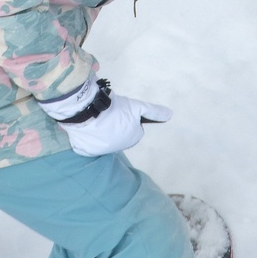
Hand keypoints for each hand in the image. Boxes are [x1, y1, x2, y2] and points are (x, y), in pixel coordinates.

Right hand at [38, 77, 172, 156]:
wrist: (86, 111)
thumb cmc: (113, 108)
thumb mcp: (136, 106)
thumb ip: (153, 111)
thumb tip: (169, 115)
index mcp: (132, 138)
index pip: (134, 129)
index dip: (127, 118)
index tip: (120, 111)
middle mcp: (118, 148)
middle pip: (119, 135)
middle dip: (116, 126)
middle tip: (108, 114)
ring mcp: (102, 150)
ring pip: (104, 139)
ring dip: (102, 131)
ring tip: (97, 118)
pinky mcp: (86, 151)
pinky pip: (89, 144)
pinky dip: (88, 138)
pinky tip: (87, 127)